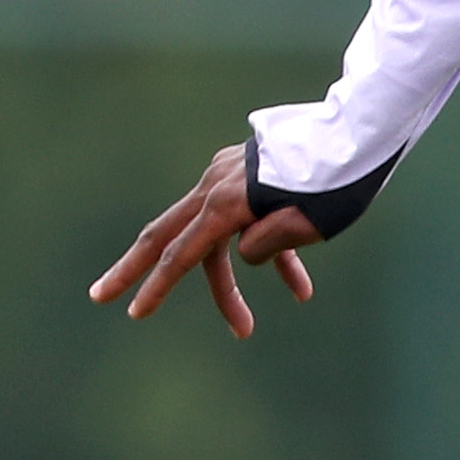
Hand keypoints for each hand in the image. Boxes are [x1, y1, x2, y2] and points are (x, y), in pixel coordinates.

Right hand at [89, 144, 323, 337]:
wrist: (357, 131)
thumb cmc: (338, 182)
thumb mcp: (308, 225)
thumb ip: (268, 246)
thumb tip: (243, 254)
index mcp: (227, 203)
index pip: (181, 254)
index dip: (155, 287)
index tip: (133, 313)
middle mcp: (217, 185)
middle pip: (166, 236)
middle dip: (136, 271)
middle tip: (102, 296)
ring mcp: (228, 175)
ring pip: (213, 240)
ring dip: (228, 284)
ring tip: (246, 328)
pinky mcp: (247, 174)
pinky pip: (246, 223)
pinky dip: (269, 254)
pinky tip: (299, 288)